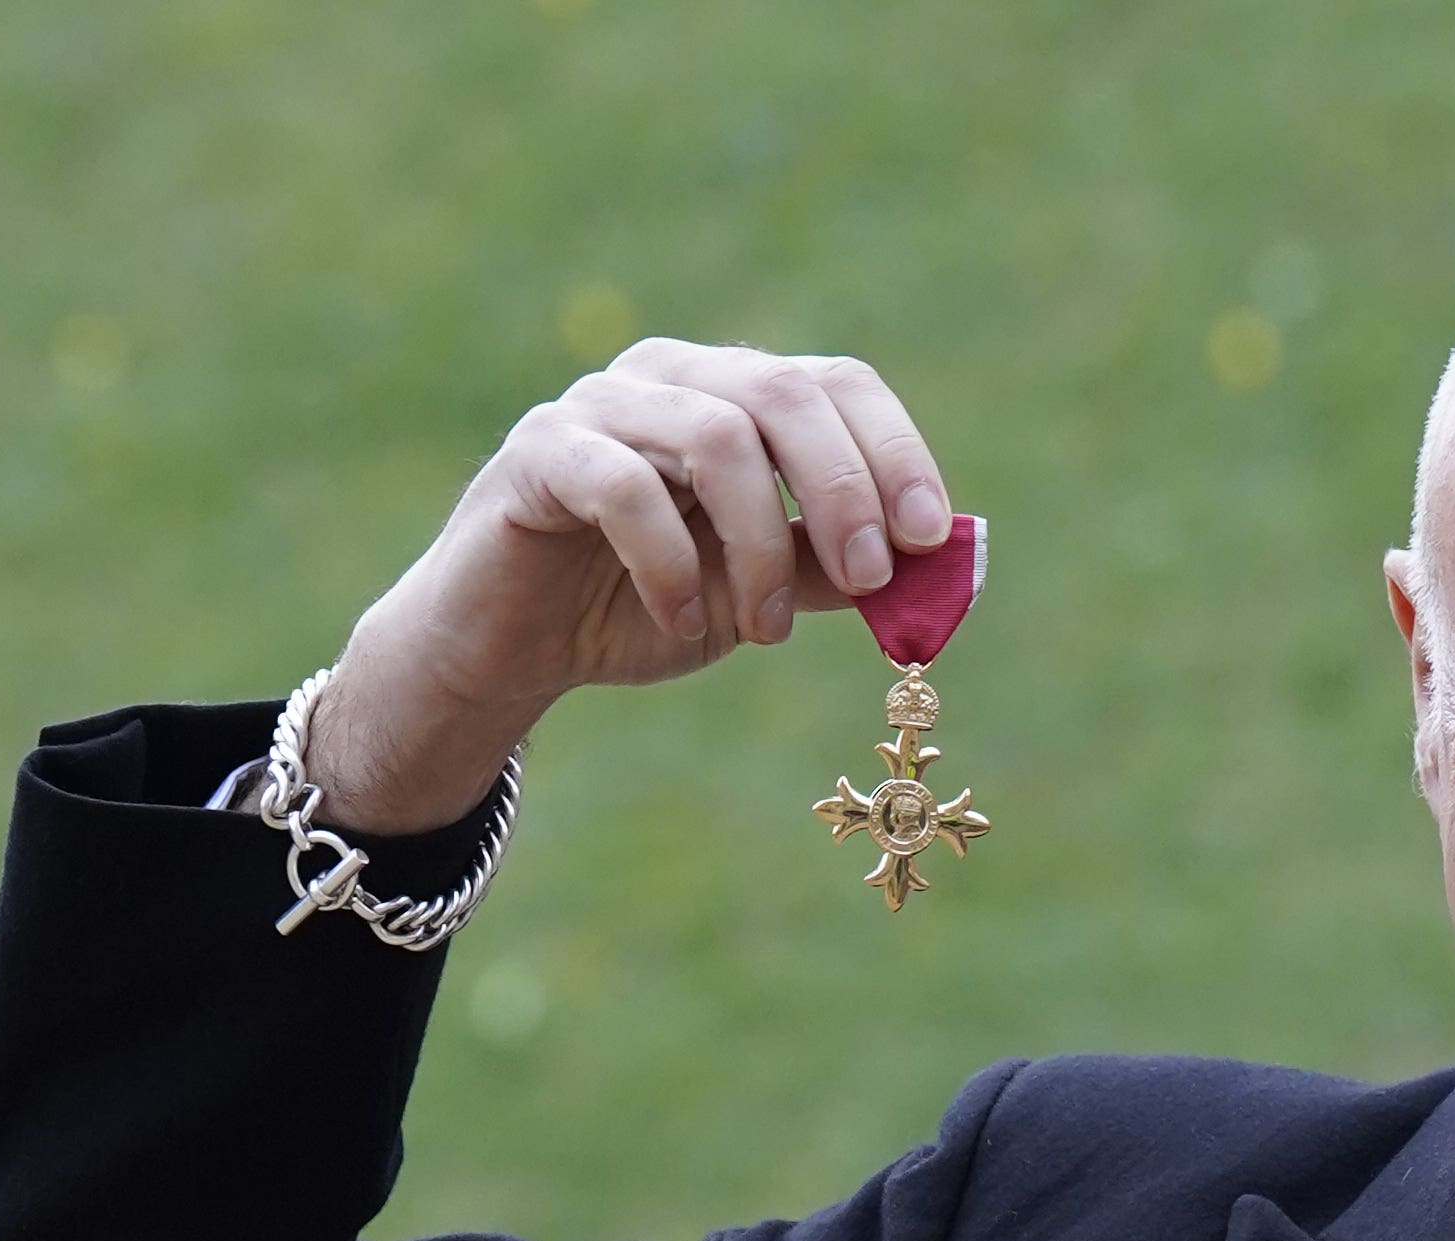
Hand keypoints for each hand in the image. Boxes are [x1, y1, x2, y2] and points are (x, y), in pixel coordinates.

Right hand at [301, 340, 950, 832]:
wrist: (513, 649)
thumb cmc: (648, 607)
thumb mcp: (764, 592)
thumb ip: (837, 569)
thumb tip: (940, 564)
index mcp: (735, 393)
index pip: (835, 383)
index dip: (894, 452)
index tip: (929, 538)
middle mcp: (672, 376)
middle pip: (785, 394)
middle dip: (843, 492)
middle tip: (867, 582)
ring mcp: (600, 405)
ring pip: (716, 437)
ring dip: (760, 546)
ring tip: (763, 630)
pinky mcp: (539, 451)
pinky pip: (624, 487)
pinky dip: (673, 565)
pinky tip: (686, 622)